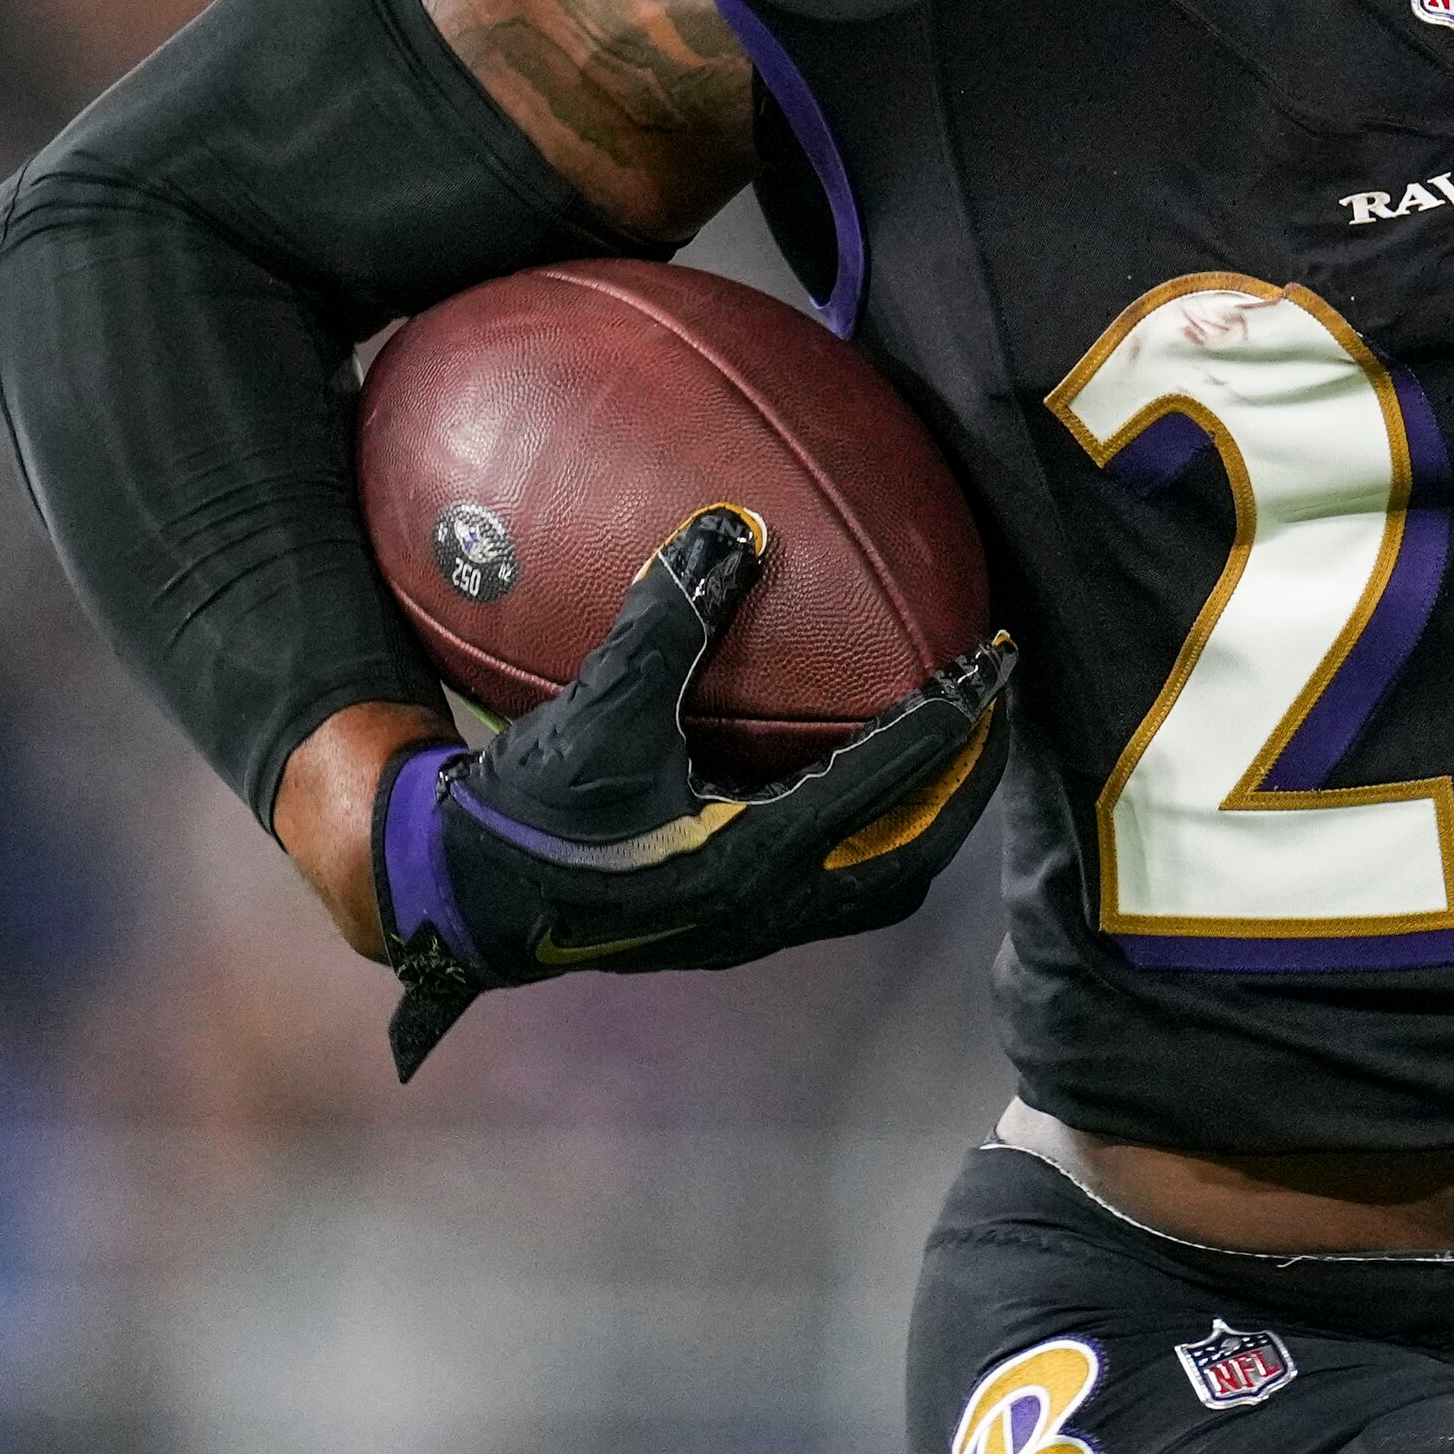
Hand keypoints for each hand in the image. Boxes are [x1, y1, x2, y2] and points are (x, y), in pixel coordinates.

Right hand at [370, 506, 1014, 1078]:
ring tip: (948, 752)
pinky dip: (864, 829)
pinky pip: (831, 880)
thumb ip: (668, 618)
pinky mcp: (725, 924)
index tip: (999, 662)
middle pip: (916, 852)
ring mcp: (751, 927)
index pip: (893, 781)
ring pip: (879, 880)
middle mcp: (770, 907)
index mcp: (756, 860)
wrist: (454, 903)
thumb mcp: (596, 709)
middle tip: (996, 710)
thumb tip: (735, 526)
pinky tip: (847, 778)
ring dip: (922, 816)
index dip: (956, 718)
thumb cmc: (522, 816)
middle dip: (968, 783)